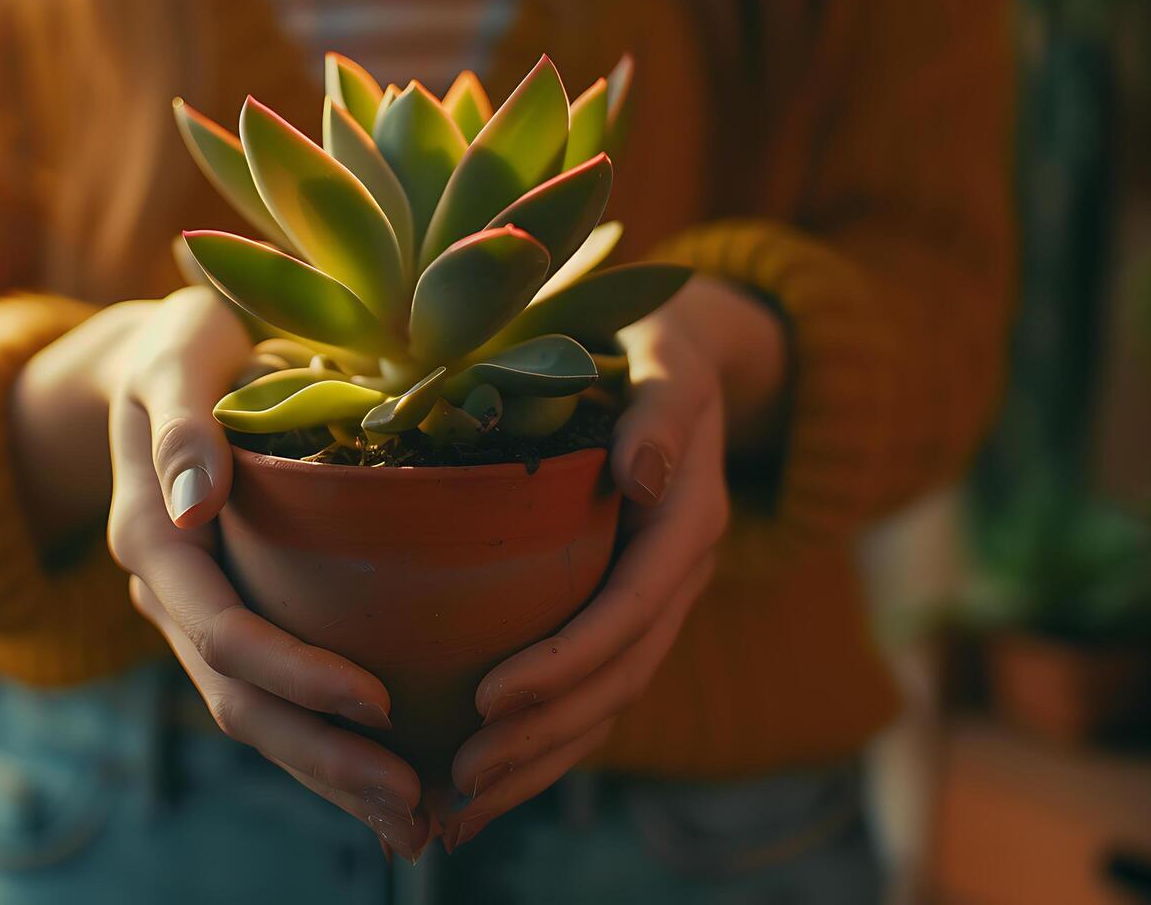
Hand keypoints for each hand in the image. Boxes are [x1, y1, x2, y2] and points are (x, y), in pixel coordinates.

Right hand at [29, 287, 432, 861]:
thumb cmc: (183, 344)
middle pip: (241, 700)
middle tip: (416, 804)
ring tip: (414, 824)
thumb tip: (193, 501)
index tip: (383, 704)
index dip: (298, 675)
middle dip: (325, 759)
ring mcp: (194, 616)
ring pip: (255, 718)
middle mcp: (166, 594)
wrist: (155, 363)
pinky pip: (271, 700)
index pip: (224, 631)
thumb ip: (179, 420)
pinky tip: (386, 784)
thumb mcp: (174, 351)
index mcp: (153, 537)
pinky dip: (324, 747)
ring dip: (330, 777)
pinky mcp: (230, 621)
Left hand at [440, 277, 786, 851]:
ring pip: (611, 700)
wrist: (689, 358)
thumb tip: (643, 476)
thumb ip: (663, 412)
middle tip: (461, 776)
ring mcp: (661, 597)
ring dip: (543, 759)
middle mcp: (680, 570)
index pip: (630, 608)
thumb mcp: (669, 358)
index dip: (567, 661)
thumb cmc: (656, 345)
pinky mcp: (631, 611)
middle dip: (545, 734)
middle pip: (621, 676)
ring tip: (463, 804)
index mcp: (689, 517)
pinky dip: (550, 741)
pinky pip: (598, 689)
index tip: (490, 699)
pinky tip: (491, 780)